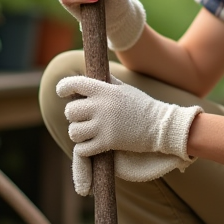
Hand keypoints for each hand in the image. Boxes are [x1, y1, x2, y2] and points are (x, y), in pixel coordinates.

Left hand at [56, 75, 201, 195]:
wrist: (161, 126)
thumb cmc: (142, 106)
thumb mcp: (124, 88)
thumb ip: (106, 82)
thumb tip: (92, 74)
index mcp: (104, 90)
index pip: (73, 84)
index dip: (63, 88)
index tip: (63, 92)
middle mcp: (101, 106)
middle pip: (70, 111)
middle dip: (74, 116)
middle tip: (83, 118)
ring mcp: (104, 126)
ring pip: (73, 131)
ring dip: (78, 134)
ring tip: (87, 133)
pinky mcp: (107, 143)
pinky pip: (82, 149)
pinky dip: (84, 149)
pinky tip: (91, 146)